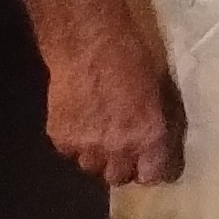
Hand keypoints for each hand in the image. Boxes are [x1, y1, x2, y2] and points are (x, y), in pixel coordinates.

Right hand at [43, 21, 176, 185]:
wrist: (87, 42)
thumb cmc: (131, 54)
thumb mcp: (157, 89)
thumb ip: (154, 122)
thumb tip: (154, 139)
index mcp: (149, 135)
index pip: (154, 175)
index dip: (152, 170)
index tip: (150, 162)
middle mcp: (119, 148)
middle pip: (118, 176)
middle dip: (121, 164)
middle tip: (121, 145)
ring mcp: (87, 146)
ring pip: (91, 166)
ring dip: (96, 154)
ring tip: (97, 130)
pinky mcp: (61, 138)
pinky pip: (69, 151)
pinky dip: (74, 141)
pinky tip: (78, 119)